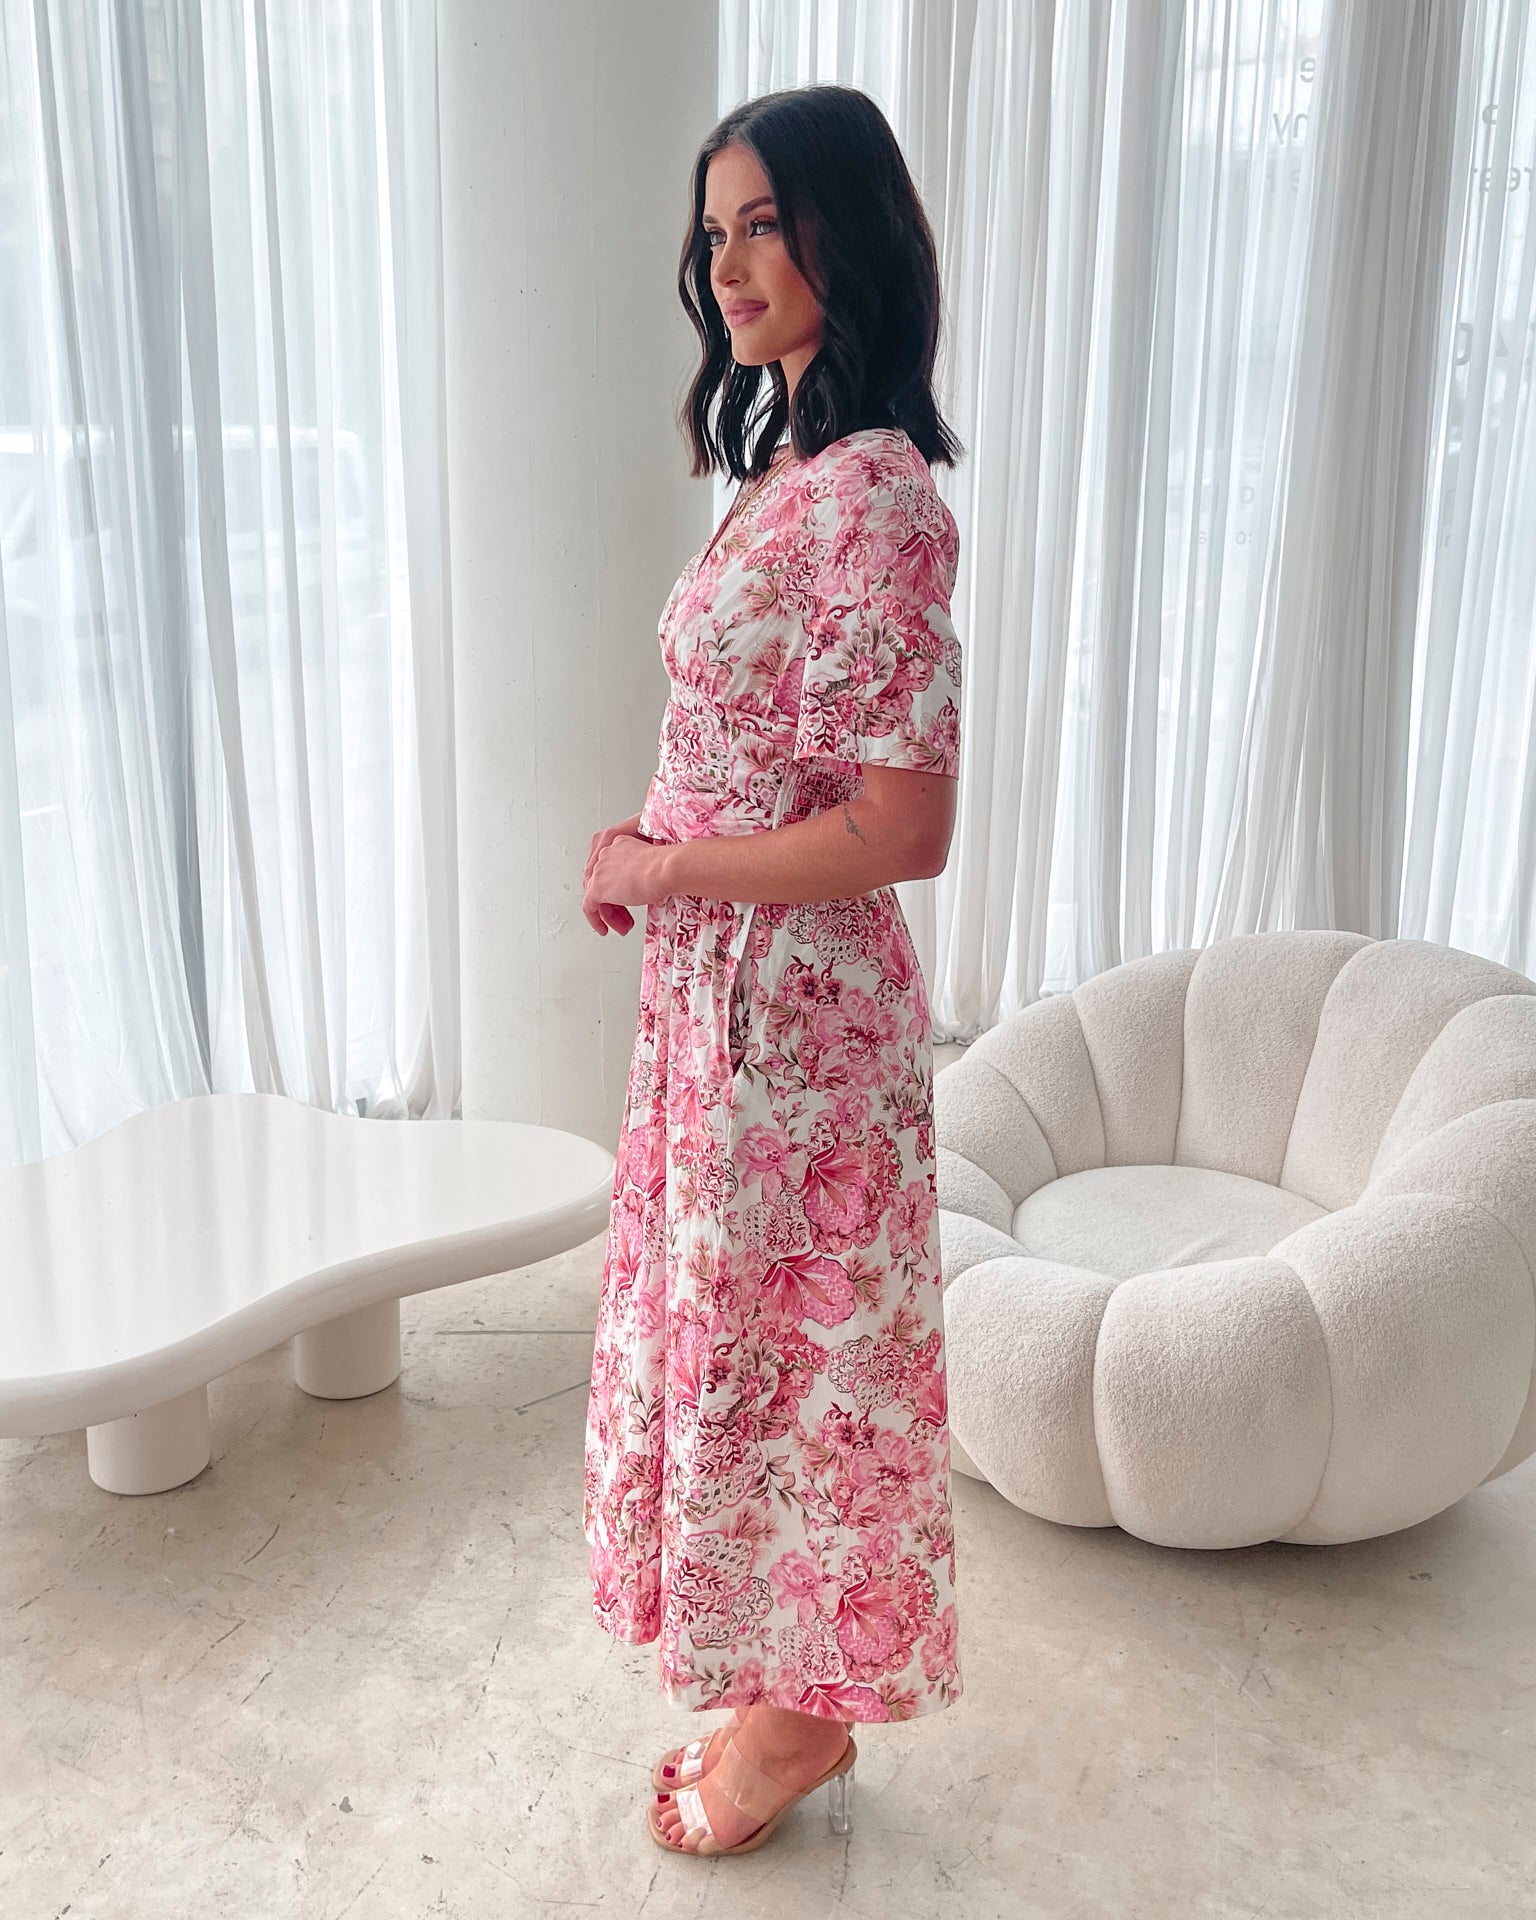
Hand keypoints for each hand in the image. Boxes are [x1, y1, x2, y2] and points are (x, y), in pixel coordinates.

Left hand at [583, 814, 670, 934]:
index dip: (619, 890)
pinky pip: (589, 907)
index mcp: (619, 846)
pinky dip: (595, 920)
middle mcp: (606, 856)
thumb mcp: (651, 867)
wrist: (665, 869)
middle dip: (615, 905)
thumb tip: (644, 890)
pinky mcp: (597, 887)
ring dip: (610, 915)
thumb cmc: (666, 867)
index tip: (629, 901)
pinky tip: (604, 929)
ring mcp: (600, 871)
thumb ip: (641, 875)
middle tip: (626, 919)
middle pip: (603, 884)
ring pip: (597, 897)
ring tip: (622, 927)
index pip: (612, 871)